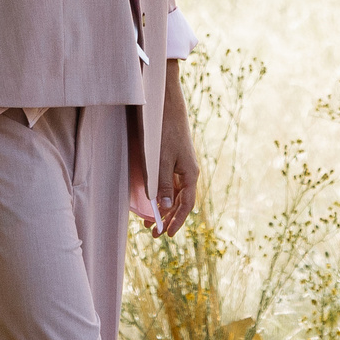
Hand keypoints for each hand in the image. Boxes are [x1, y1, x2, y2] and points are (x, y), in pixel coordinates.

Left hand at [148, 63, 200, 237]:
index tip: (167, 235)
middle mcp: (188, 171)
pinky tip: (151, 199)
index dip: (177, 221)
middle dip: (167, 218)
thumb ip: (162, 184)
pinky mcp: (173, 158)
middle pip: (180, 201)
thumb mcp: (161, 159)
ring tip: (148, 220)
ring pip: (173, 193)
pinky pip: (169, 182)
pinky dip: (160, 194)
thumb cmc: (164, 130)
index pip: (186, 204)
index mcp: (190, 173)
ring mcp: (181, 165)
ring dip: (162, 208)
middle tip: (152, 233)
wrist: (166, 104)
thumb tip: (163, 207)